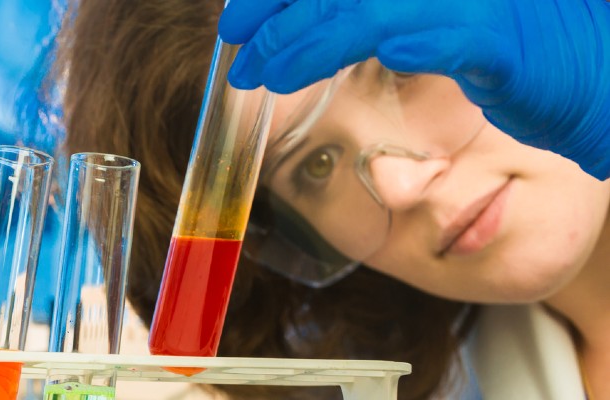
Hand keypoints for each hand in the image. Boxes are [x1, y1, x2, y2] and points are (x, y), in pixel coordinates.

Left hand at [220, 0, 609, 178]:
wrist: (597, 79)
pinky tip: (344, 63)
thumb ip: (376, 11)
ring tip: (265, 72)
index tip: (239, 13)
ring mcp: (474, 1)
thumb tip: (306, 19)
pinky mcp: (501, 44)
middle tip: (236, 47)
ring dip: (306, 42)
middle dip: (277, 12)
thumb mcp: (436, 17)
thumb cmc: (513, 47)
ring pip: (368, 9)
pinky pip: (438, 39)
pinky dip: (388, 45)